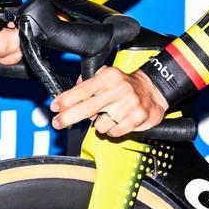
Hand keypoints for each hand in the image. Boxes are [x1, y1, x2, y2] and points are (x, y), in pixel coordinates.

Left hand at [49, 65, 169, 137]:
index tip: (55, 107)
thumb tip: (69, 95)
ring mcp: (129, 105)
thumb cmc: (125, 85)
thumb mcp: (107, 75)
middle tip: (58, 122)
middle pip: (87, 108)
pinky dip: (112, 130)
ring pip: (100, 125)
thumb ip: (88, 82)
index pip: (83, 90)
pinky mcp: (137, 118)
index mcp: (109, 77)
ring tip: (108, 115)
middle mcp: (119, 90)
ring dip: (99, 124)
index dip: (67, 100)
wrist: (153, 91)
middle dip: (68, 117)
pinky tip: (118, 121)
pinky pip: (114, 132)